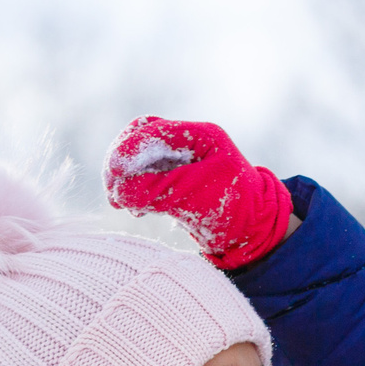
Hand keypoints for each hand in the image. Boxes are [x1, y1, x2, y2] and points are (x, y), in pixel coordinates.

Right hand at [104, 116, 293, 269]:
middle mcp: (188, 143)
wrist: (253, 234)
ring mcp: (179, 160)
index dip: (130, 149)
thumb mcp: (197, 197)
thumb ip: (159, 190)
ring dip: (123, 178)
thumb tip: (120, 192)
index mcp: (202, 136)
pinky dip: (133, 191)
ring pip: (138, 159)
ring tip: (118, 202)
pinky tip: (133, 208)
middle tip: (112, 188)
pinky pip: (142, 177)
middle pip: (140, 138)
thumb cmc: (235, 211)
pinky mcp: (172, 180)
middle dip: (121, 162)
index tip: (115, 171)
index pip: (155, 131)